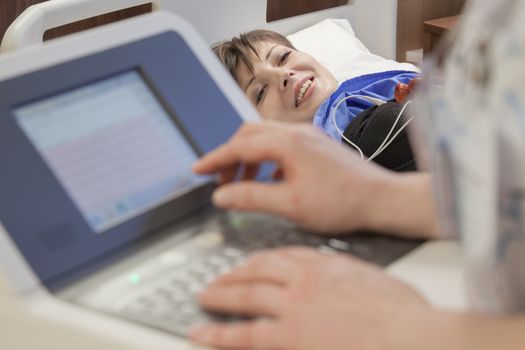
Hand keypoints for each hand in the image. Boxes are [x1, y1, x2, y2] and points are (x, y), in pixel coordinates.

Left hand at [190, 246, 430, 349]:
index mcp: (328, 266)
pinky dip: (220, 332)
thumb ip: (350, 281)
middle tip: (220, 277)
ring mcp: (295, 307)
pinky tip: (202, 331)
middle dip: (236, 273)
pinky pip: (246, 334)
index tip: (254, 263)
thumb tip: (343, 287)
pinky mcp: (289, 336)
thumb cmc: (405, 314)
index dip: (264, 260)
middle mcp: (306, 281)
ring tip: (205, 295)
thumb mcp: (377, 284)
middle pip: (260, 270)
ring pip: (248, 294)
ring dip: (222, 294)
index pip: (286, 255)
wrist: (412, 334)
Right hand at [193, 121, 393, 232]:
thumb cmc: (342, 202)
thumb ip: (252, 197)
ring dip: (248, 158)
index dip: (215, 159)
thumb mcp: (291, 204)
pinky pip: (281, 144)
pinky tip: (269, 181)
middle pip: (249, 135)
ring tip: (241, 184)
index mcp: (288, 143)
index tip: (197, 169)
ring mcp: (308, 137)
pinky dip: (266, 160)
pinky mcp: (316, 145)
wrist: (381, 199)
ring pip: (265, 138)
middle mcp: (297, 133)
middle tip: (219, 180)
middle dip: (230, 156)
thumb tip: (222, 195)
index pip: (239, 146)